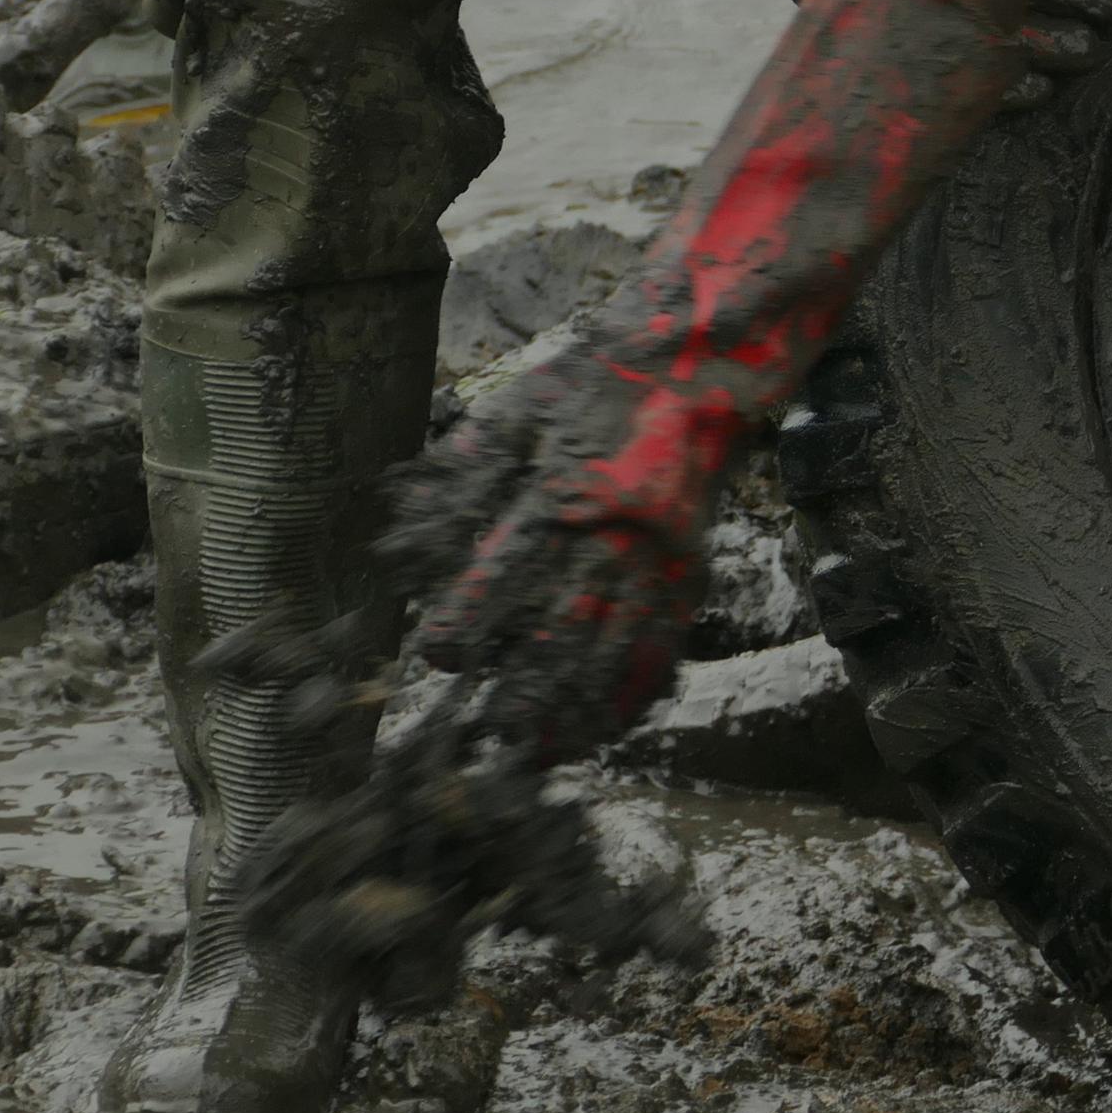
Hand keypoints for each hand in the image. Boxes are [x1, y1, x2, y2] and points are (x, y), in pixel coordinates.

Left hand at [381, 335, 739, 762]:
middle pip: (564, 630)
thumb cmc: (597, 381)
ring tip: (540, 753)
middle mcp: (615, 533)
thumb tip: (410, 535)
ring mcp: (662, 554)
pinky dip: (639, 691)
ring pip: (618, 650)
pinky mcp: (694, 564)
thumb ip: (467, 472)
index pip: (505, 573)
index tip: (441, 655)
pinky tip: (610, 725)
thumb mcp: (518, 409)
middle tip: (488, 734)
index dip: (469, 621)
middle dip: (523, 691)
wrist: (701, 359)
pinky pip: (668, 641)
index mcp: (563, 490)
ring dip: (578, 708)